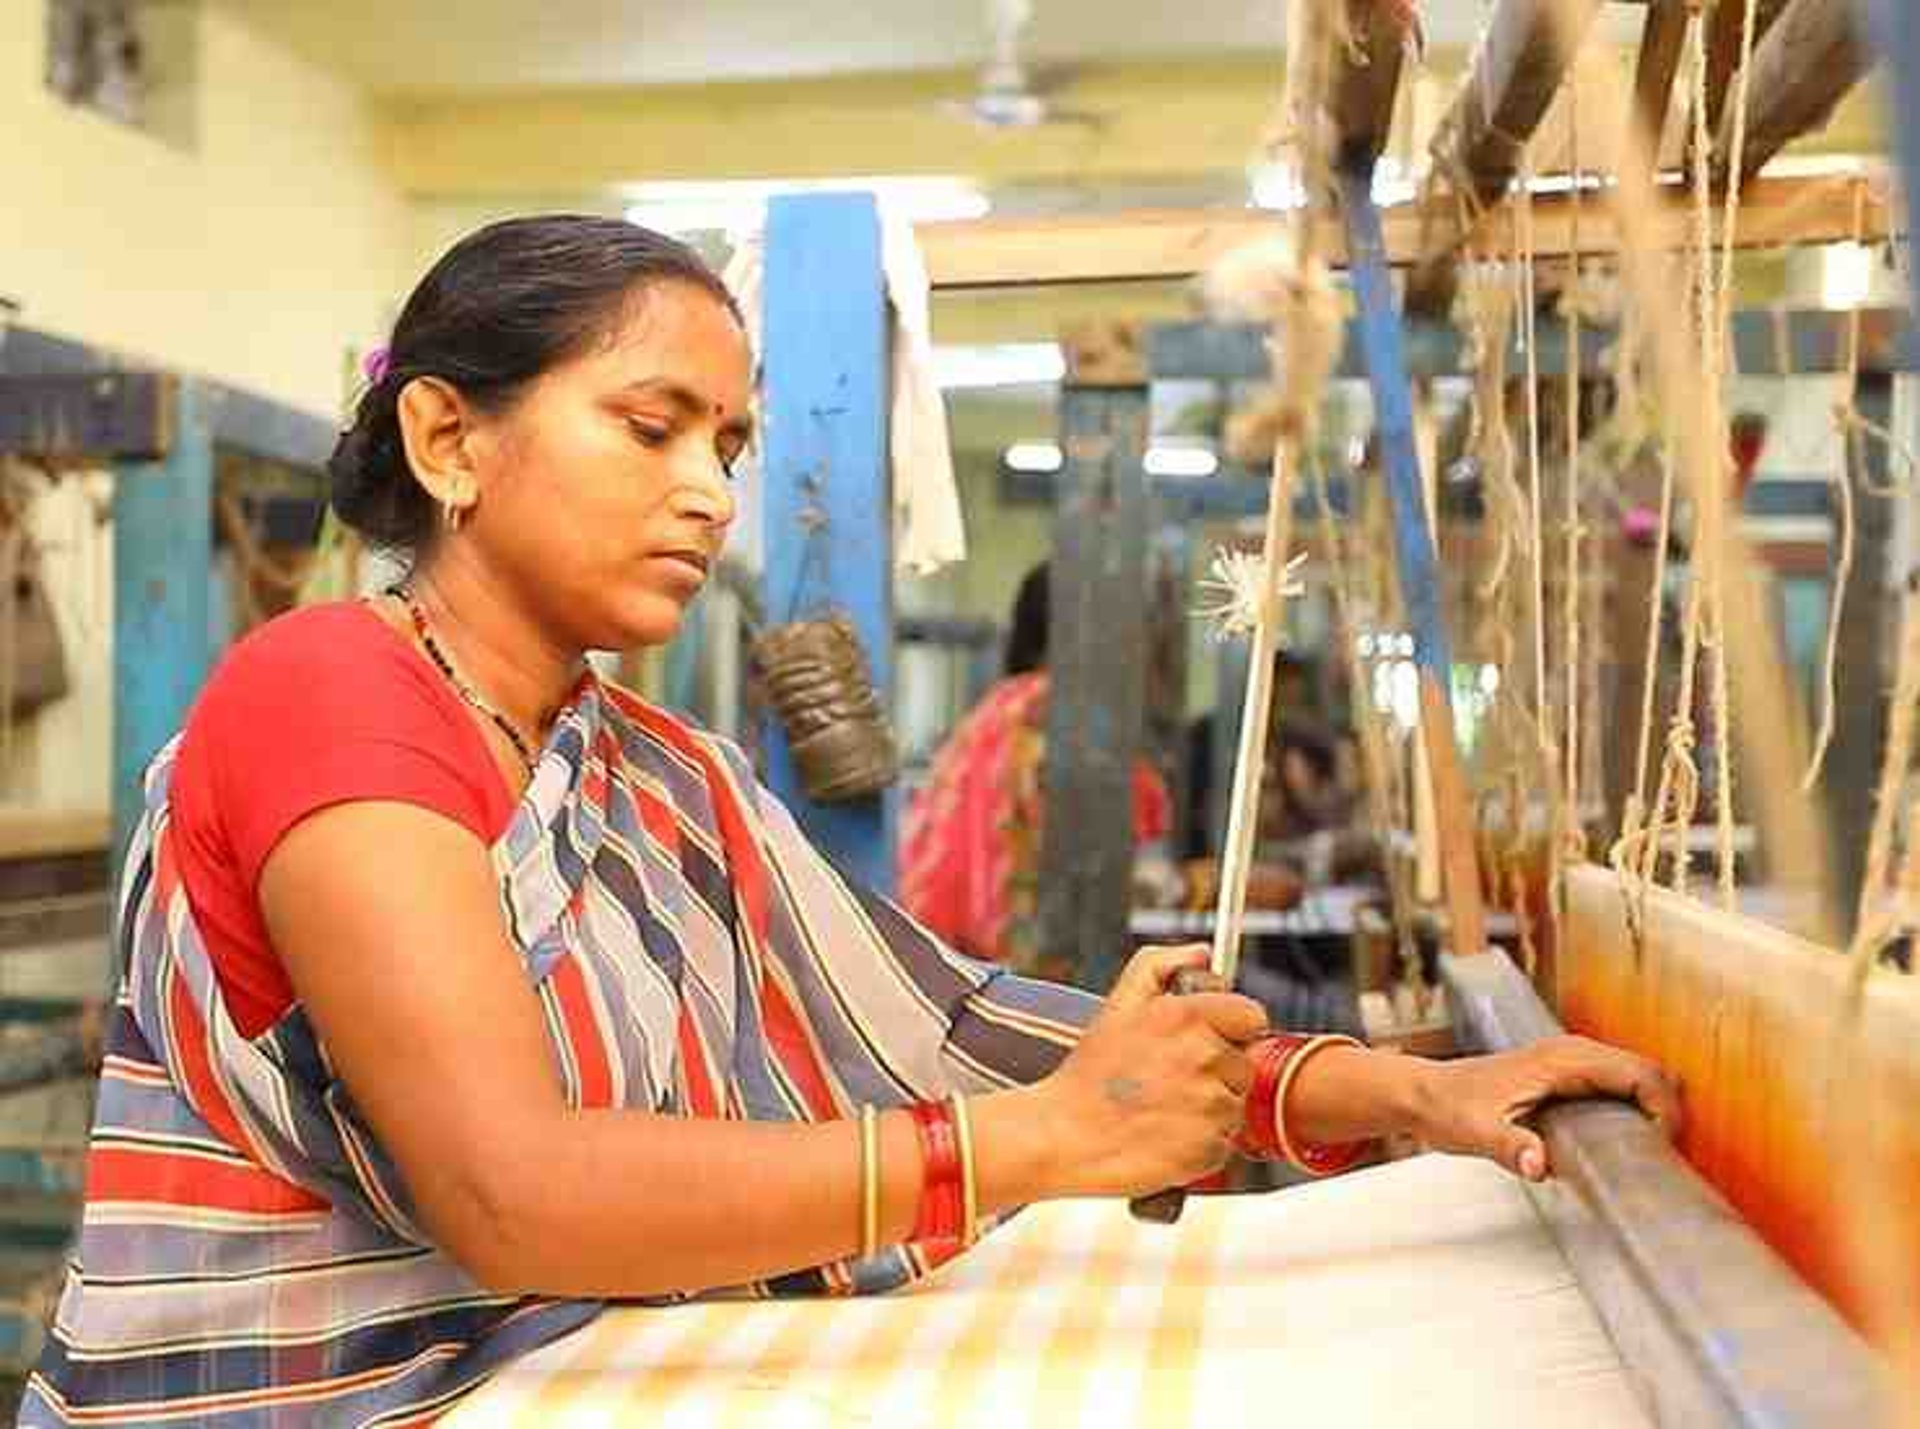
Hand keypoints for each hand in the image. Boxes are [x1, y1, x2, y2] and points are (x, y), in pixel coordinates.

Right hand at [1034, 945, 1269, 1197]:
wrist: (1066, 1137)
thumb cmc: (1091, 1074)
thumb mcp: (1118, 1003)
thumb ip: (1161, 963)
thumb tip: (1202, 952)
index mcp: (1187, 1016)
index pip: (1251, 1015)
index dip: (1232, 1027)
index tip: (1206, 1039)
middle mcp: (1204, 1056)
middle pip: (1244, 1062)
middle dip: (1218, 1070)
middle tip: (1172, 1078)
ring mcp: (1210, 1104)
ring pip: (1235, 1102)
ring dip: (1210, 1107)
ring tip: (1164, 1107)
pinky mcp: (1210, 1146)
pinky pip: (1224, 1140)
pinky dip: (1202, 1141)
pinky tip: (1167, 1134)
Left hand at [1410, 1035, 1682, 1181]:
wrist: (1423, 1095)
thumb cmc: (1447, 1107)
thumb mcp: (1475, 1132)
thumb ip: (1509, 1147)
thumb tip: (1539, 1164)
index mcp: (1561, 1060)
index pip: (1638, 1073)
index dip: (1665, 1106)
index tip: (1664, 1144)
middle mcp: (1570, 1053)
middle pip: (1646, 1071)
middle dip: (1667, 1108)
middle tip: (1665, 1154)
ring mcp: (1568, 1062)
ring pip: (1634, 1077)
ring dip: (1653, 1107)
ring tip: (1651, 1152)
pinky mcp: (1564, 1076)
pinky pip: (1615, 1086)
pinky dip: (1633, 1107)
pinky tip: (1626, 1141)